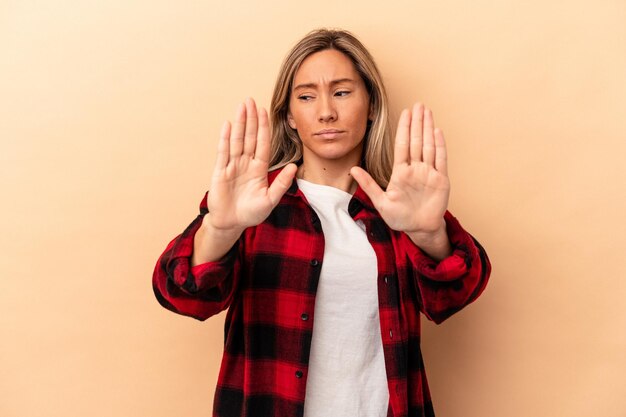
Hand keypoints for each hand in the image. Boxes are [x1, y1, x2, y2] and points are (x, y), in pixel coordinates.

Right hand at [206, 98, 296, 232]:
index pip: (262, 143)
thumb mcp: (270, 200)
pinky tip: (228, 125)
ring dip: (239, 123)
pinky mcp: (220, 172)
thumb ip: (281, 183)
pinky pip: (223, 152)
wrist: (231, 223)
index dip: (263, 127)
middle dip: (251, 119)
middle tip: (250, 100)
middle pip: (249, 137)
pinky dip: (226, 138)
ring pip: (237, 140)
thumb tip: (294, 167)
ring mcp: (232, 166)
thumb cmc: (251, 213)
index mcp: (259, 169)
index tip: (264, 111)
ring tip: (241, 106)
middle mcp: (246, 164)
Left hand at [351, 103, 450, 257]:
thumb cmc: (399, 217)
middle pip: (416, 141)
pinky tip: (437, 132)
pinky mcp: (441, 180)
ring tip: (428, 112)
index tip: (405, 113)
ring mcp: (429, 173)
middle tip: (419, 104)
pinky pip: (440, 160)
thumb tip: (352, 169)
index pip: (402, 145)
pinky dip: (439, 146)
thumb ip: (368, 185)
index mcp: (400, 172)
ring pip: (428, 146)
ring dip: (428, 128)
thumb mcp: (381, 202)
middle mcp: (415, 169)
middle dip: (417, 122)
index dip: (404, 128)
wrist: (419, 229)